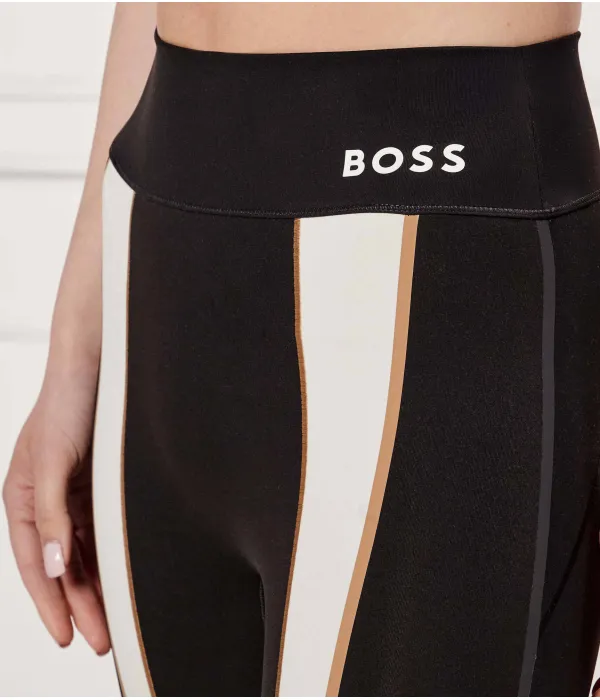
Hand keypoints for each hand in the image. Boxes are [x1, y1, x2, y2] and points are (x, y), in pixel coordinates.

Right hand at [2, 370, 109, 653]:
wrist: (99, 366)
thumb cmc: (66, 406)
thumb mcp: (52, 461)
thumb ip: (51, 514)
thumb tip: (55, 567)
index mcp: (22, 499)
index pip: (37, 565)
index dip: (51, 603)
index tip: (67, 638)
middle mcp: (46, 502)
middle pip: (63, 565)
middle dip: (80, 605)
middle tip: (102, 639)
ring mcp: (71, 495)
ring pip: (84, 552)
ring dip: (96, 585)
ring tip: (114, 619)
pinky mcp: (96, 485)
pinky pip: (100, 530)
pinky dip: (108, 555)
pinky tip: (120, 575)